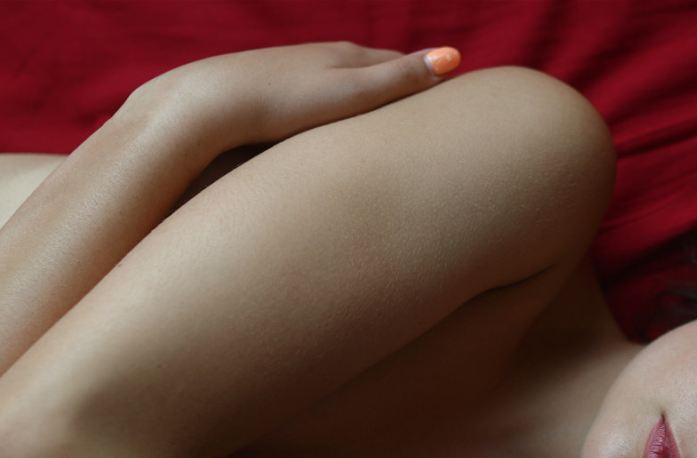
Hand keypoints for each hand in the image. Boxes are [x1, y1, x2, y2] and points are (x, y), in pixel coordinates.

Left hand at [126, 42, 461, 151]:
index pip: (401, 65)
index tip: (455, 101)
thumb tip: (453, 58)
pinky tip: (335, 129)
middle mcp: (322, 57)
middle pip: (374, 71)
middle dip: (402, 88)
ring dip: (370, 101)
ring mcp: (296, 73)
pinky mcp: (273, 94)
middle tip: (430, 110)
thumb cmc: (282, 104)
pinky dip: (339, 113)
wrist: (208, 106)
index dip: (429, 82)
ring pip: (344, 86)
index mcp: (346, 56)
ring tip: (389, 121)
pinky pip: (319, 102)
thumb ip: (400, 80)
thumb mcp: (350, 94)